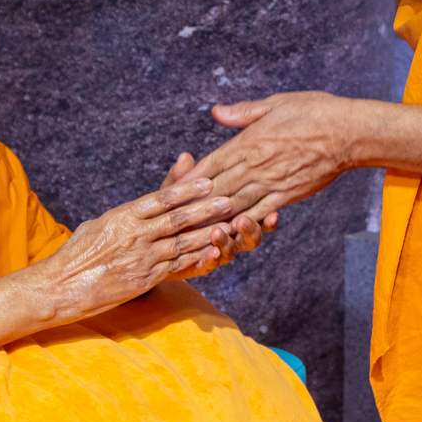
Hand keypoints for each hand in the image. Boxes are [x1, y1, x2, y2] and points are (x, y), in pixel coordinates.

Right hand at [40, 175, 235, 322]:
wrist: (61, 286)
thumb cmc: (77, 254)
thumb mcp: (98, 224)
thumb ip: (124, 215)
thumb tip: (142, 207)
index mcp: (123, 216)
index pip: (160, 199)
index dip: (186, 189)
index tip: (207, 181)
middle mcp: (134, 235)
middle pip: (177, 219)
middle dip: (205, 209)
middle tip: (229, 199)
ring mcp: (141, 258)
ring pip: (182, 243)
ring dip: (208, 233)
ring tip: (230, 224)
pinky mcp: (144, 279)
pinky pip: (177, 267)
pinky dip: (198, 259)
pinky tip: (214, 253)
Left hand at [157, 152, 276, 279]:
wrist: (149, 242)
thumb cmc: (167, 210)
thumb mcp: (172, 191)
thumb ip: (181, 178)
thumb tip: (185, 156)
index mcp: (229, 213)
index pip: (253, 211)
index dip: (264, 214)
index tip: (272, 211)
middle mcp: (228, 233)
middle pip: (250, 234)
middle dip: (250, 229)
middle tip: (244, 221)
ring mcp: (216, 250)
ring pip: (232, 249)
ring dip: (229, 241)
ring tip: (221, 234)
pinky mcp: (199, 265)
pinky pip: (209, 264)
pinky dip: (212, 257)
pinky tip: (211, 252)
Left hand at [185, 91, 352, 227]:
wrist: (348, 132)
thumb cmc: (314, 111)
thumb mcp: (274, 103)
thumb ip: (242, 112)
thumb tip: (216, 112)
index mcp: (248, 142)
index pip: (211, 163)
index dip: (190, 178)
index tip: (173, 188)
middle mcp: (255, 165)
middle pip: (218, 188)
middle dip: (195, 205)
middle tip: (175, 219)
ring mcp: (271, 183)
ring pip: (235, 205)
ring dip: (214, 218)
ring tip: (194, 231)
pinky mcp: (287, 195)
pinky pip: (261, 212)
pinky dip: (244, 224)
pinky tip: (230, 232)